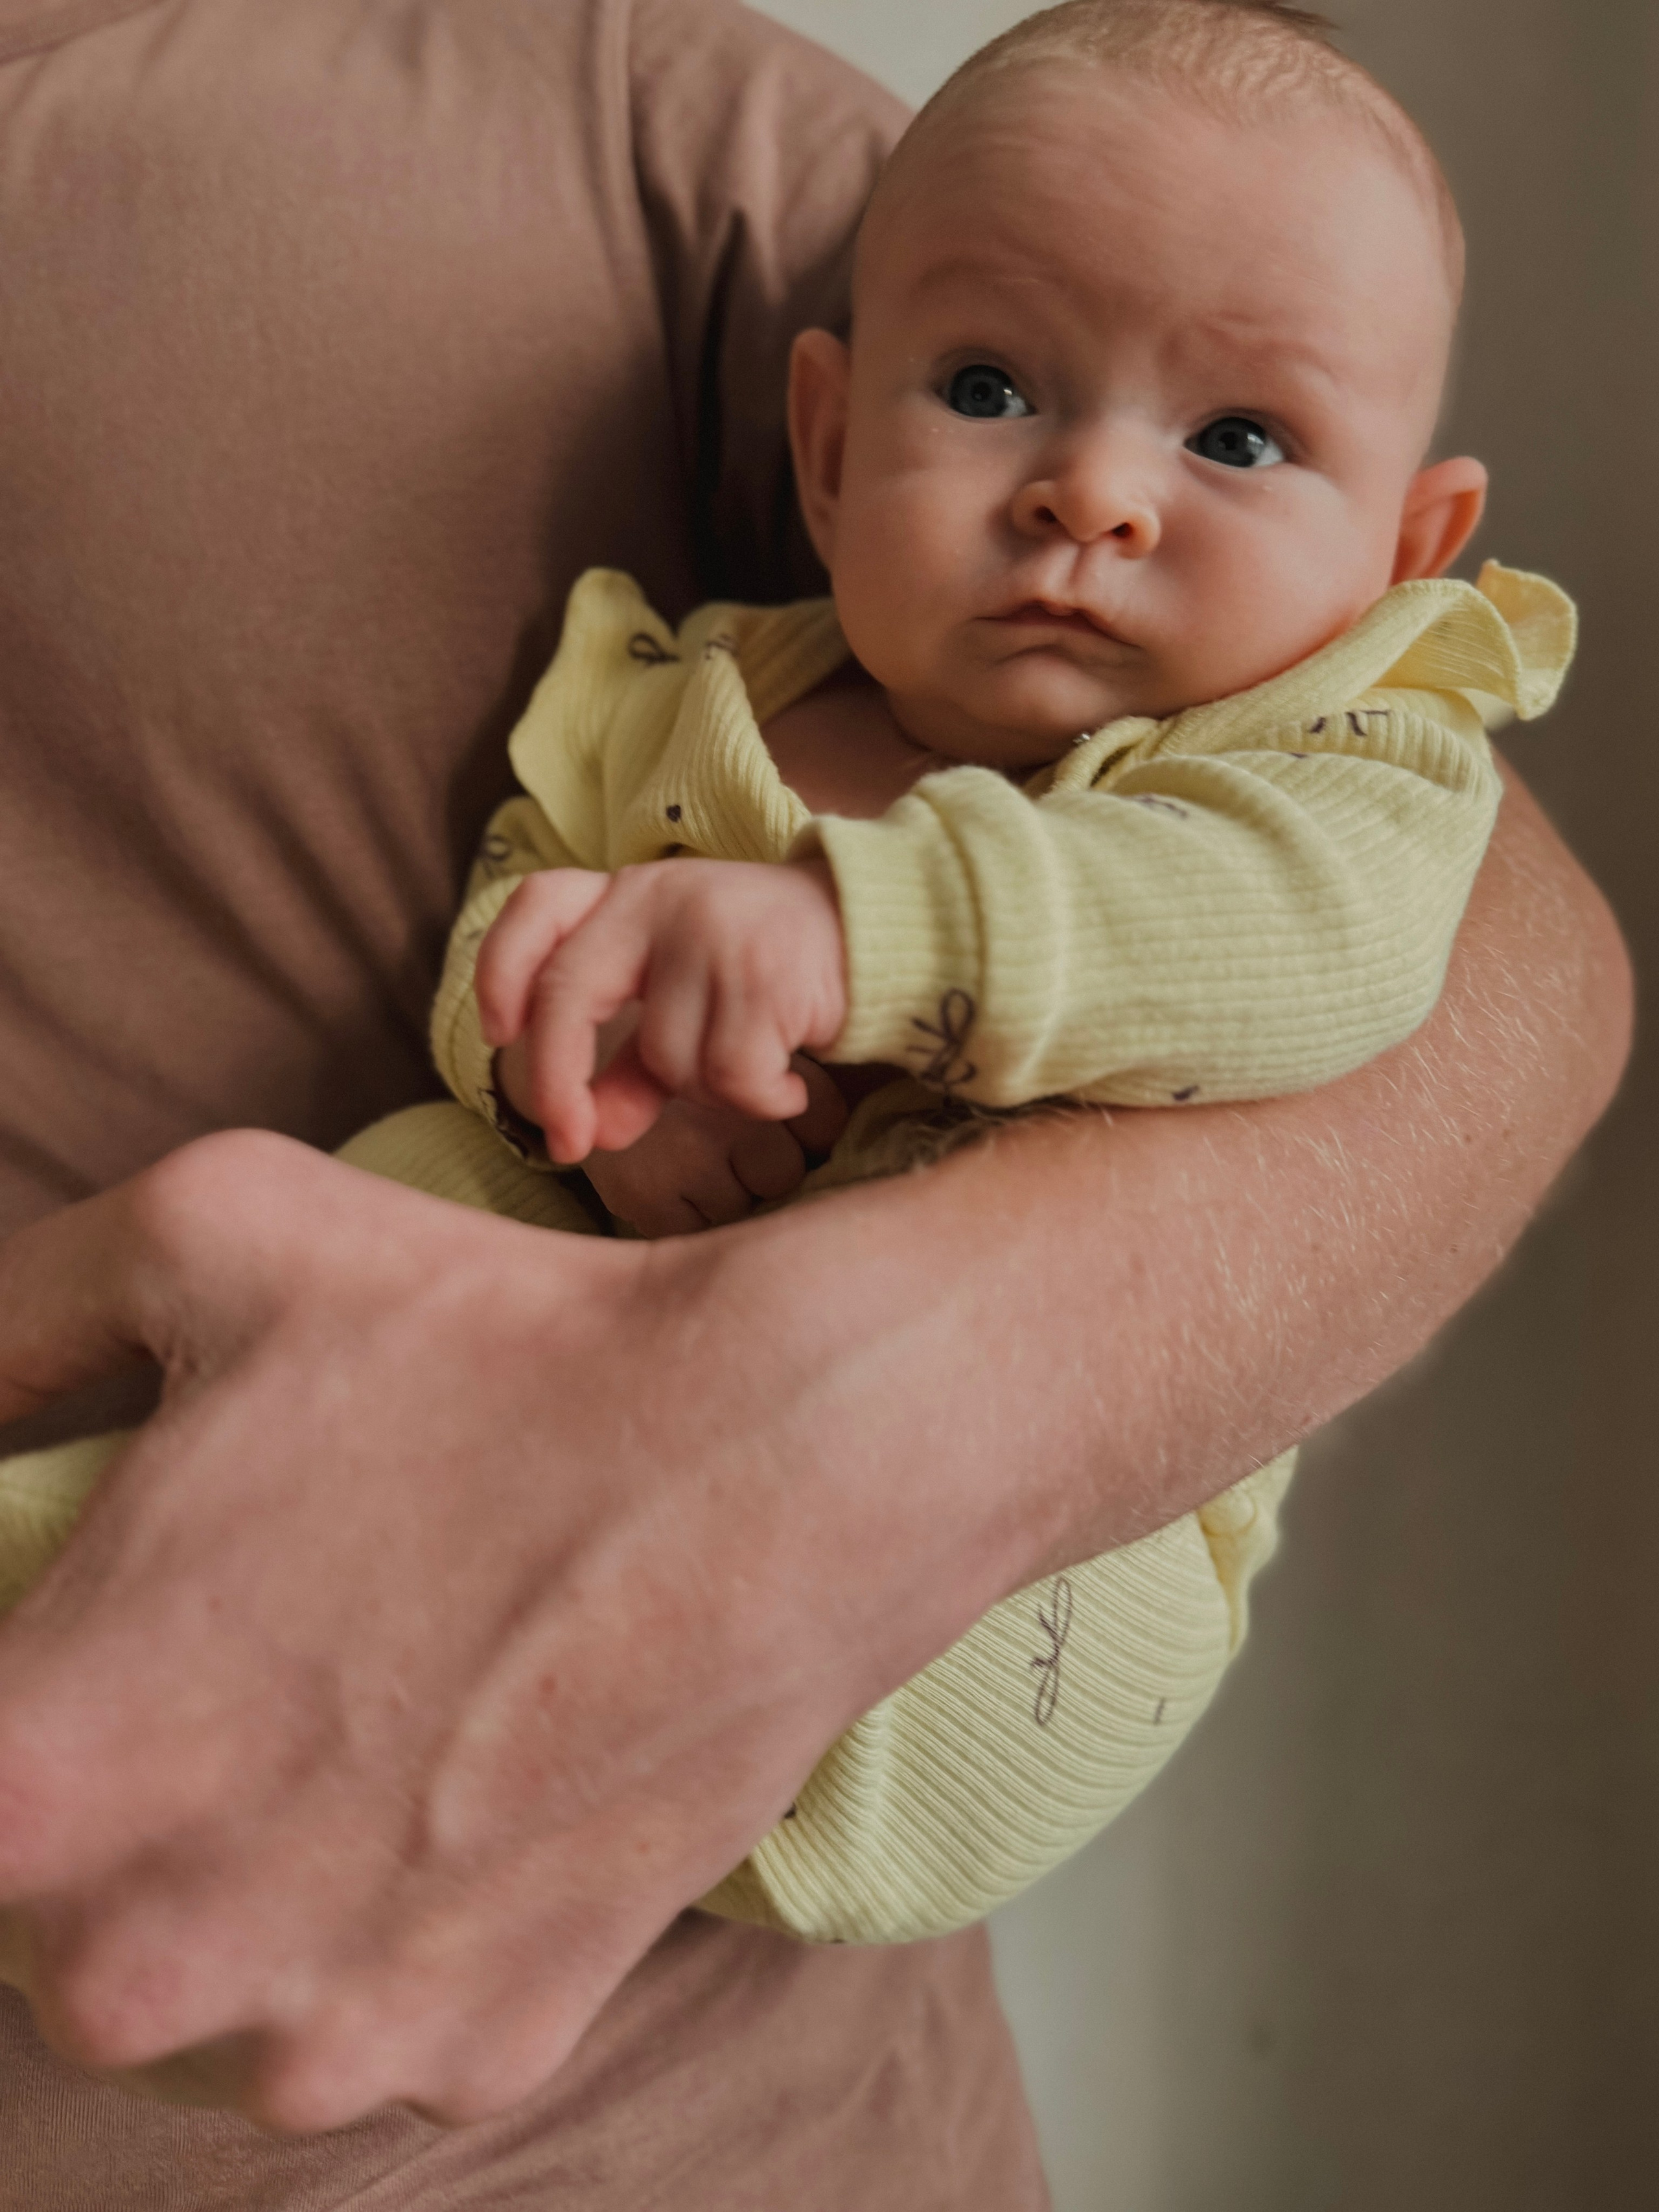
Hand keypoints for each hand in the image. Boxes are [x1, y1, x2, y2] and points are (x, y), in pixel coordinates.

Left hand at [0, 771, 1626, 2135]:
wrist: (784, 1456)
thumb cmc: (496, 1349)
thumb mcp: (203, 1237)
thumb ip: (12, 1323)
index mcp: (39, 1773)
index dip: (22, 1704)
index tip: (98, 1655)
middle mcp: (149, 1959)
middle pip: (41, 1919)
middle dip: (105, 1809)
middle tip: (226, 1675)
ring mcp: (328, 2035)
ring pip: (200, 2001)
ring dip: (239, 1895)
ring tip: (352, 1734)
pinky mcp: (484, 2052)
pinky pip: (367, 2028)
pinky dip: (388, 1934)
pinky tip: (460, 1790)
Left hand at [476, 858, 847, 1163]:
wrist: (883, 936)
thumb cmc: (770, 974)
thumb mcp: (689, 1003)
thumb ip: (635, 1063)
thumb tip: (592, 1133)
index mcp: (629, 893)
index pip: (538, 905)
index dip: (500, 969)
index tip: (497, 1034)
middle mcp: (659, 899)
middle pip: (567, 993)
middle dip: (556, 1082)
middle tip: (570, 1144)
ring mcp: (712, 932)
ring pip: (665, 1056)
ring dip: (709, 1091)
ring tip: (758, 1069)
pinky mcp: (764, 973)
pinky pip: (732, 1077)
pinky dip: (762, 1100)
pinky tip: (790, 1087)